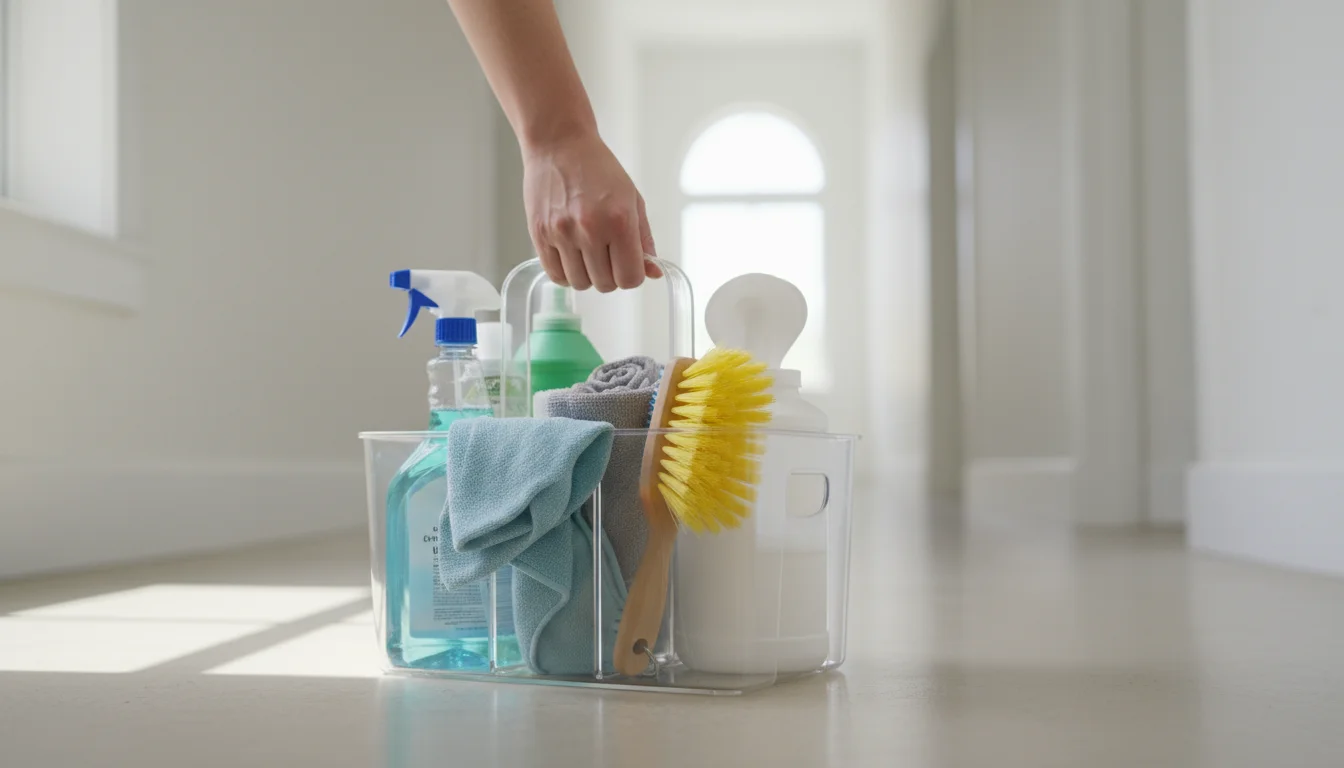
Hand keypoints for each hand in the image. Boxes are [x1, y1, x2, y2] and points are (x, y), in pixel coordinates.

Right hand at [523, 131, 660, 291]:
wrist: (559, 145)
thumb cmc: (598, 169)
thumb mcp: (632, 200)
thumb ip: (644, 240)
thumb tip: (653, 273)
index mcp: (619, 221)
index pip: (630, 278)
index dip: (632, 275)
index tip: (627, 264)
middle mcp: (590, 230)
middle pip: (605, 284)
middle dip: (610, 275)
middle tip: (607, 254)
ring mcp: (561, 233)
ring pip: (579, 283)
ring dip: (587, 275)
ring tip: (587, 253)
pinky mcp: (539, 234)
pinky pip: (555, 275)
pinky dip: (565, 273)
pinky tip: (570, 256)